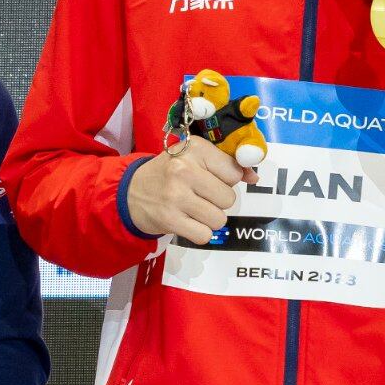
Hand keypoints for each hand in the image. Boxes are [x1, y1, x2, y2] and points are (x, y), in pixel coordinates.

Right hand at [126, 138, 244, 245]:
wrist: (130, 192)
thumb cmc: (169, 173)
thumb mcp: (195, 159)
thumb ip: (226, 165)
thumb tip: (254, 177)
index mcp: (195, 149)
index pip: (234, 172)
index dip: (226, 180)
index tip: (209, 179)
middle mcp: (184, 169)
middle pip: (229, 198)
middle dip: (218, 201)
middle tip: (198, 195)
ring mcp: (176, 196)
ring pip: (219, 219)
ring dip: (209, 219)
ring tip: (192, 209)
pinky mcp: (170, 220)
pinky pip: (204, 235)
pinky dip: (199, 233)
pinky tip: (186, 221)